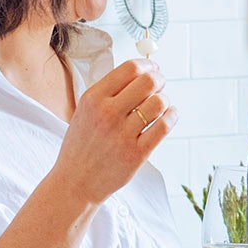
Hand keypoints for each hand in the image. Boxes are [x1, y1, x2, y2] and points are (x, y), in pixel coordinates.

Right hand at [54, 58, 173, 204]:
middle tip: (160, 85)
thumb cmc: (83, 145)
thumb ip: (109, 92)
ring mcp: (122, 134)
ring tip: (160, 106)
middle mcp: (107, 113)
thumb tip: (143, 72)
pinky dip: (171, 116)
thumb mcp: (85, 111)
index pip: (129, 69)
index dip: (148, 65)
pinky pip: (163, 126)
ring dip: (165, 100)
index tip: (153, 69)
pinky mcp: (136, 153)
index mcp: (93, 98)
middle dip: (160, 80)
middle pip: (148, 82)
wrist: (75, 182)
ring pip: (159, 103)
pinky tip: (168, 116)